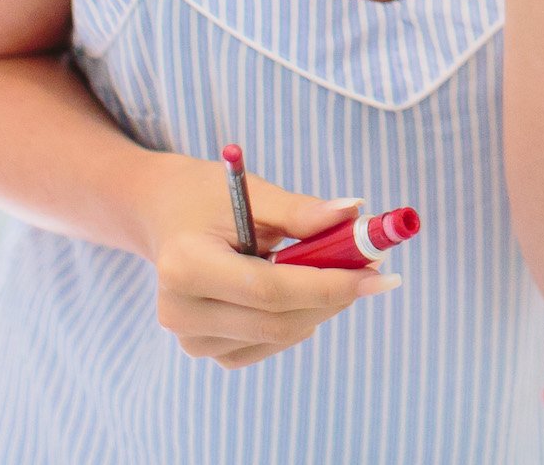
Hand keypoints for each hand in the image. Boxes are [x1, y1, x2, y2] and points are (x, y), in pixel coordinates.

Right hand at [137, 153, 398, 368]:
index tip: (380, 273)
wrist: (164, 217)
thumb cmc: (208, 198)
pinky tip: (300, 292)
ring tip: (336, 270)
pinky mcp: (206, 350)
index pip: (270, 291)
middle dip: (334, 296)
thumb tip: (356, 213)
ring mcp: (190, 339)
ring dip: (320, 306)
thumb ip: (302, 211)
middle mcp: (180, 312)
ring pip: (279, 335)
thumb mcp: (252, 193)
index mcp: (185, 266)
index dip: (329, 285)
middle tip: (375, 269)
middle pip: (277, 320)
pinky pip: (269, 344)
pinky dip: (298, 320)